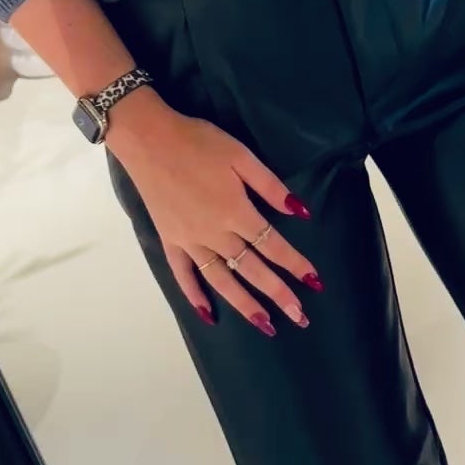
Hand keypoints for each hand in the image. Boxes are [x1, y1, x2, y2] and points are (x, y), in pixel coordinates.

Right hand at [111, 95, 320, 337]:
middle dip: (279, 295)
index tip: (315, 284)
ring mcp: (190, 241)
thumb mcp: (241, 156)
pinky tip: (207, 314)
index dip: (295, 265)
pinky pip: (183, 275)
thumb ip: (270, 186)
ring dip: (244, 305)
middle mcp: (215, 234)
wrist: (149, 139)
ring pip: (222, 280)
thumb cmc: (199, 142)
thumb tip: (301, 212)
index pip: (273, 245)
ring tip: (265, 325)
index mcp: (236, 212)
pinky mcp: (170, 241)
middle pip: (252, 271)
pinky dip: (194, 295)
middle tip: (300, 319)